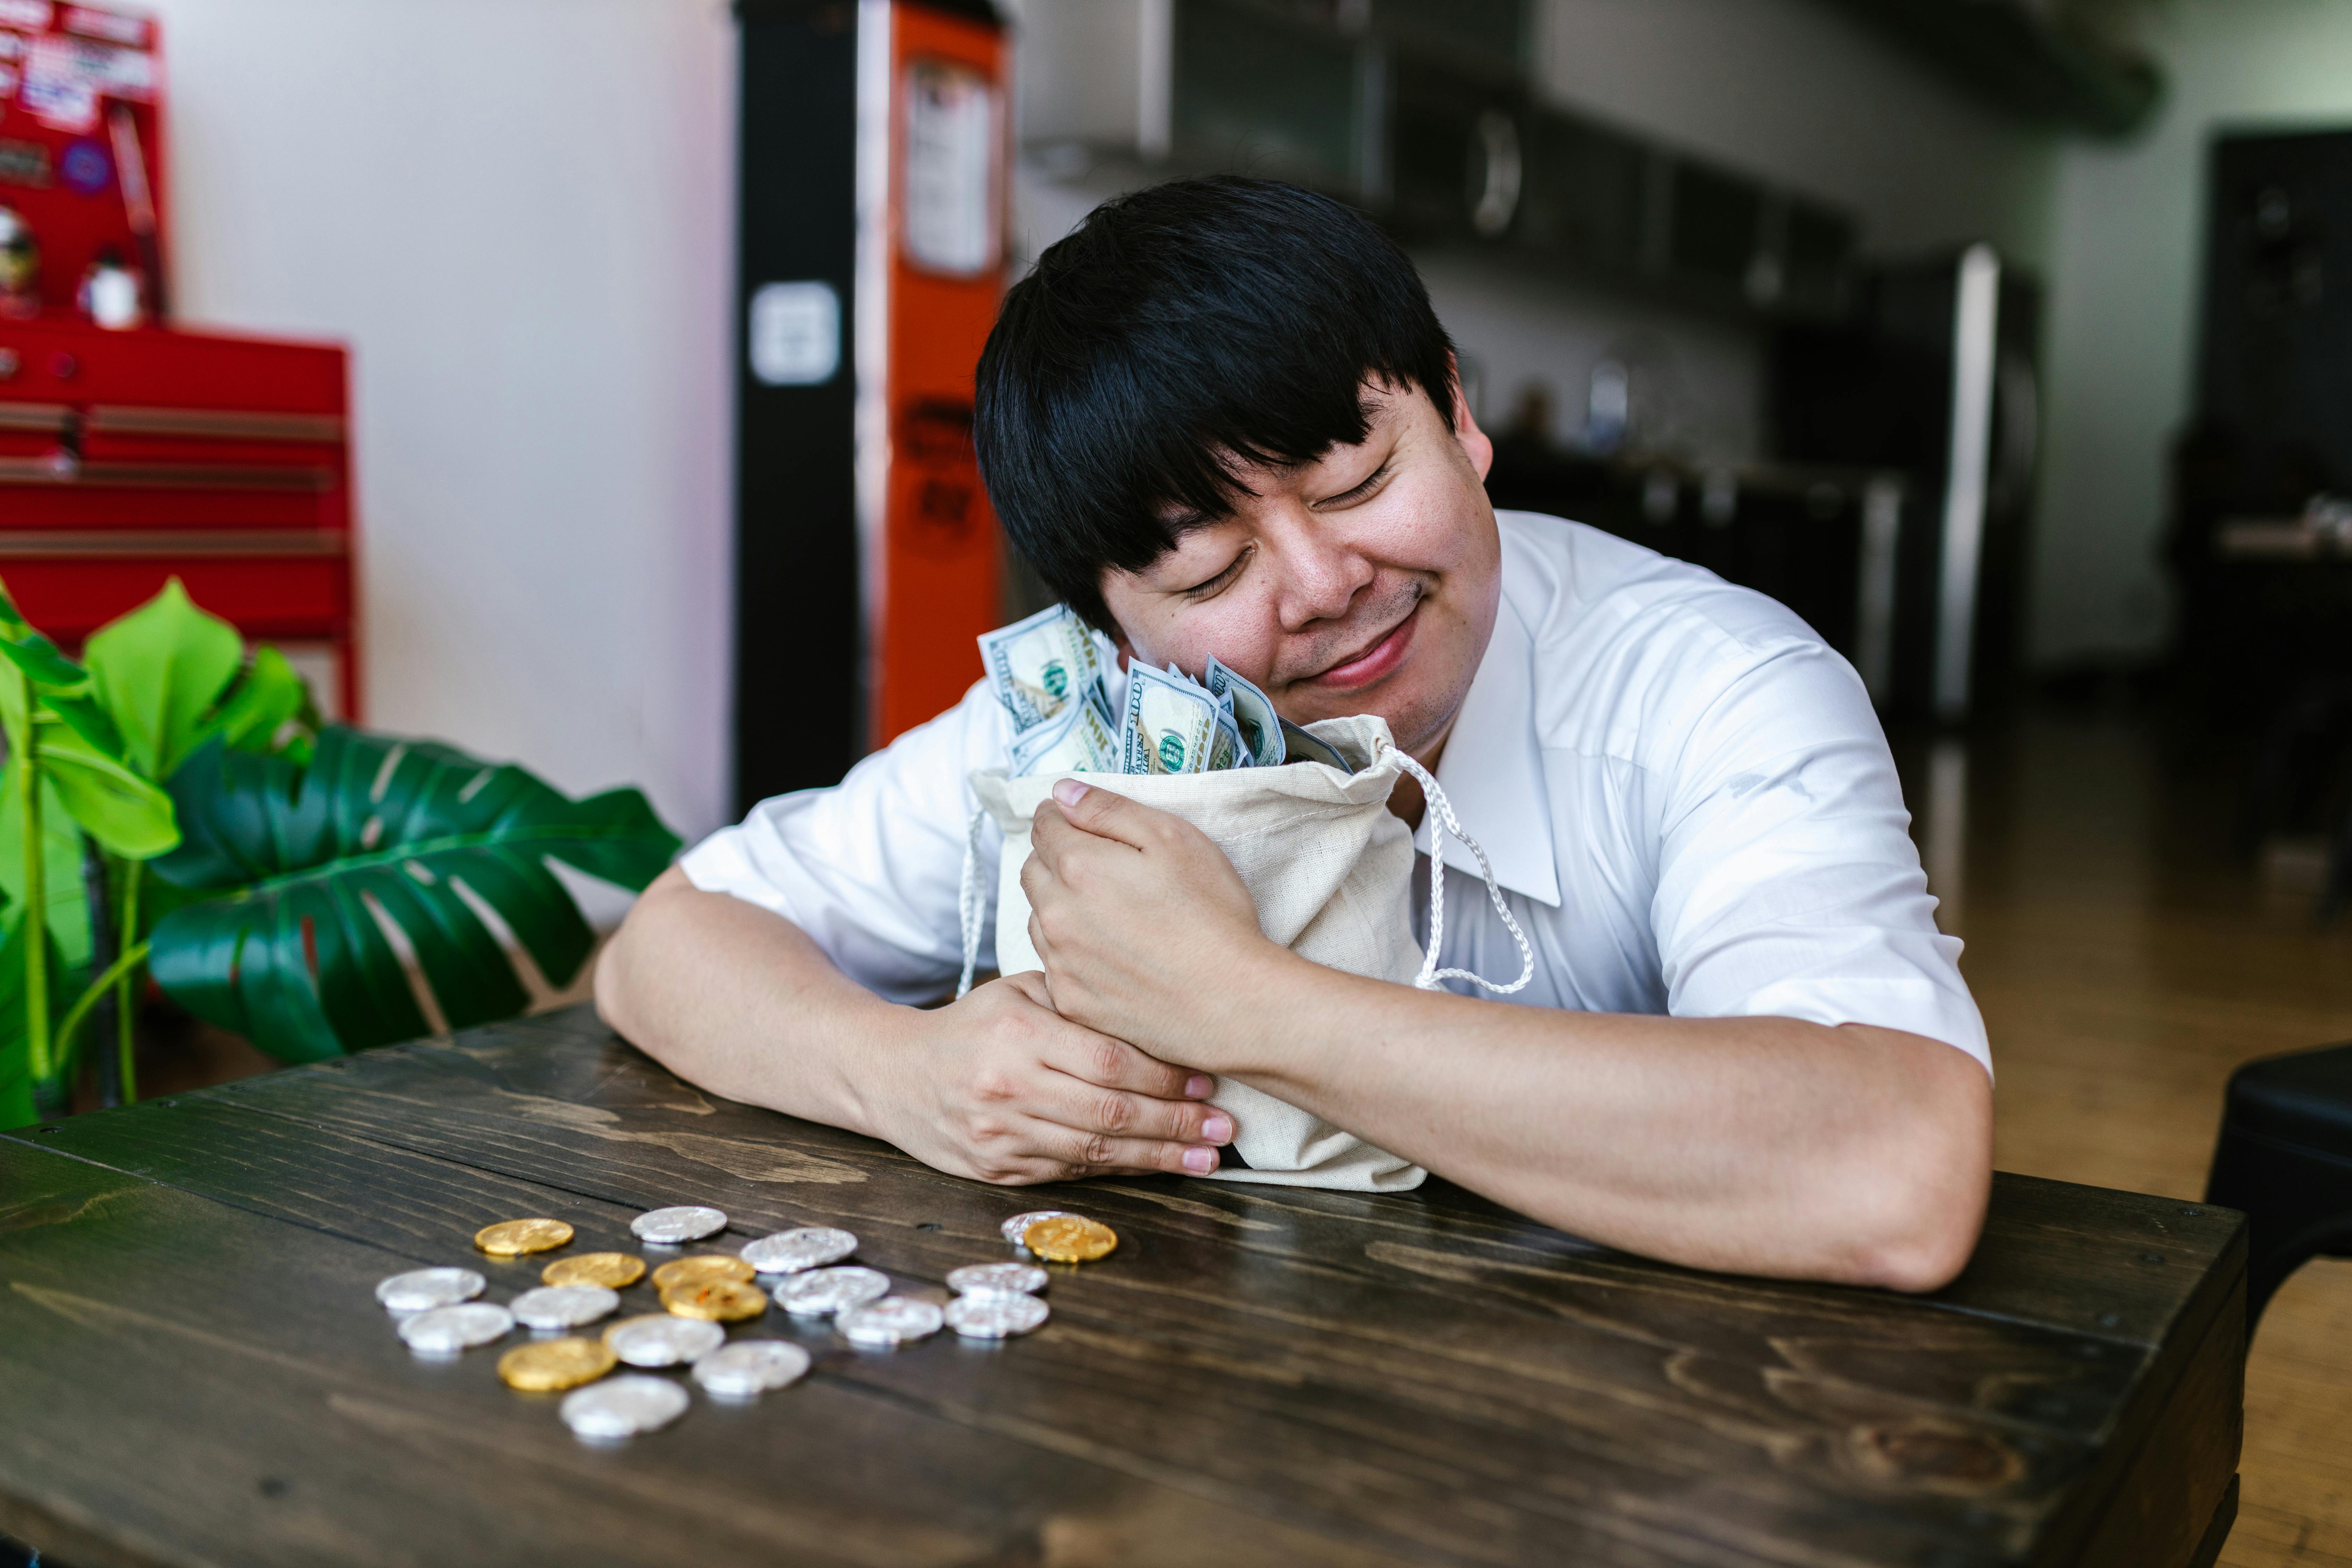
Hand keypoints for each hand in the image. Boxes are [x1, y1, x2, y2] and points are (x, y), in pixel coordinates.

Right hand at [879, 970, 1232, 1182]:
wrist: (894, 1076)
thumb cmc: (972, 1026)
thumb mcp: (1017, 994)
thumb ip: (1078, 1003)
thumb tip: (1158, 1015)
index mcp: (1017, 1036)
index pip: (1109, 1061)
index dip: (1165, 1075)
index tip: (1208, 1078)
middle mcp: (1009, 1089)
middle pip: (1110, 1112)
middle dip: (1175, 1122)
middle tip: (1224, 1127)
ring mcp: (1001, 1137)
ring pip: (1095, 1151)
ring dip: (1159, 1157)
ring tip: (1207, 1157)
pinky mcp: (997, 1172)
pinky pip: (1070, 1171)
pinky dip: (1118, 1170)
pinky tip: (1156, 1166)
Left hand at [1023, 779, 1287, 1061]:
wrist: (1232, 1003)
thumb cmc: (1213, 916)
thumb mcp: (1173, 839)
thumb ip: (1109, 809)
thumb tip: (1062, 792)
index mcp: (1079, 866)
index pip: (1043, 824)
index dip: (1062, 816)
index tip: (1080, 820)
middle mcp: (1057, 915)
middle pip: (1033, 869)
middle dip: (1057, 858)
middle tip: (1103, 866)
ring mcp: (1060, 962)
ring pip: (1039, 917)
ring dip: (1061, 905)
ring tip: (1111, 911)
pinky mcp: (1071, 1001)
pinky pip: (1053, 964)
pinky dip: (1071, 951)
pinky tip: (1111, 952)